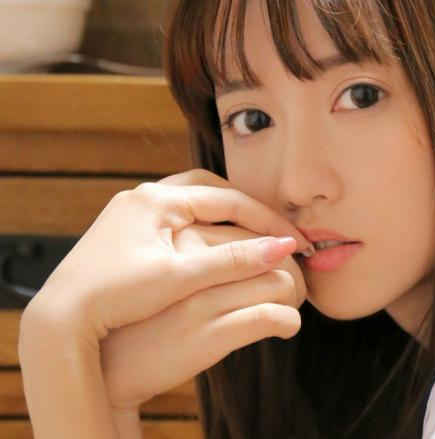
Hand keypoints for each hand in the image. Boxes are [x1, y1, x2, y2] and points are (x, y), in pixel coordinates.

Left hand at [21, 168, 311, 411]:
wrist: (61, 319)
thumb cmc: (117, 296)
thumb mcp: (182, 277)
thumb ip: (234, 259)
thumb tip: (284, 247)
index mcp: (157, 200)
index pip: (229, 200)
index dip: (267, 221)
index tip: (295, 240)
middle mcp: (143, 197)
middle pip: (210, 191)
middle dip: (247, 210)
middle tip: (274, 231)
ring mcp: (130, 213)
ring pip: (191, 203)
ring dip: (223, 216)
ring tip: (249, 236)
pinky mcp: (122, 232)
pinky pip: (174, 218)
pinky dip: (200, 227)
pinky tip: (210, 248)